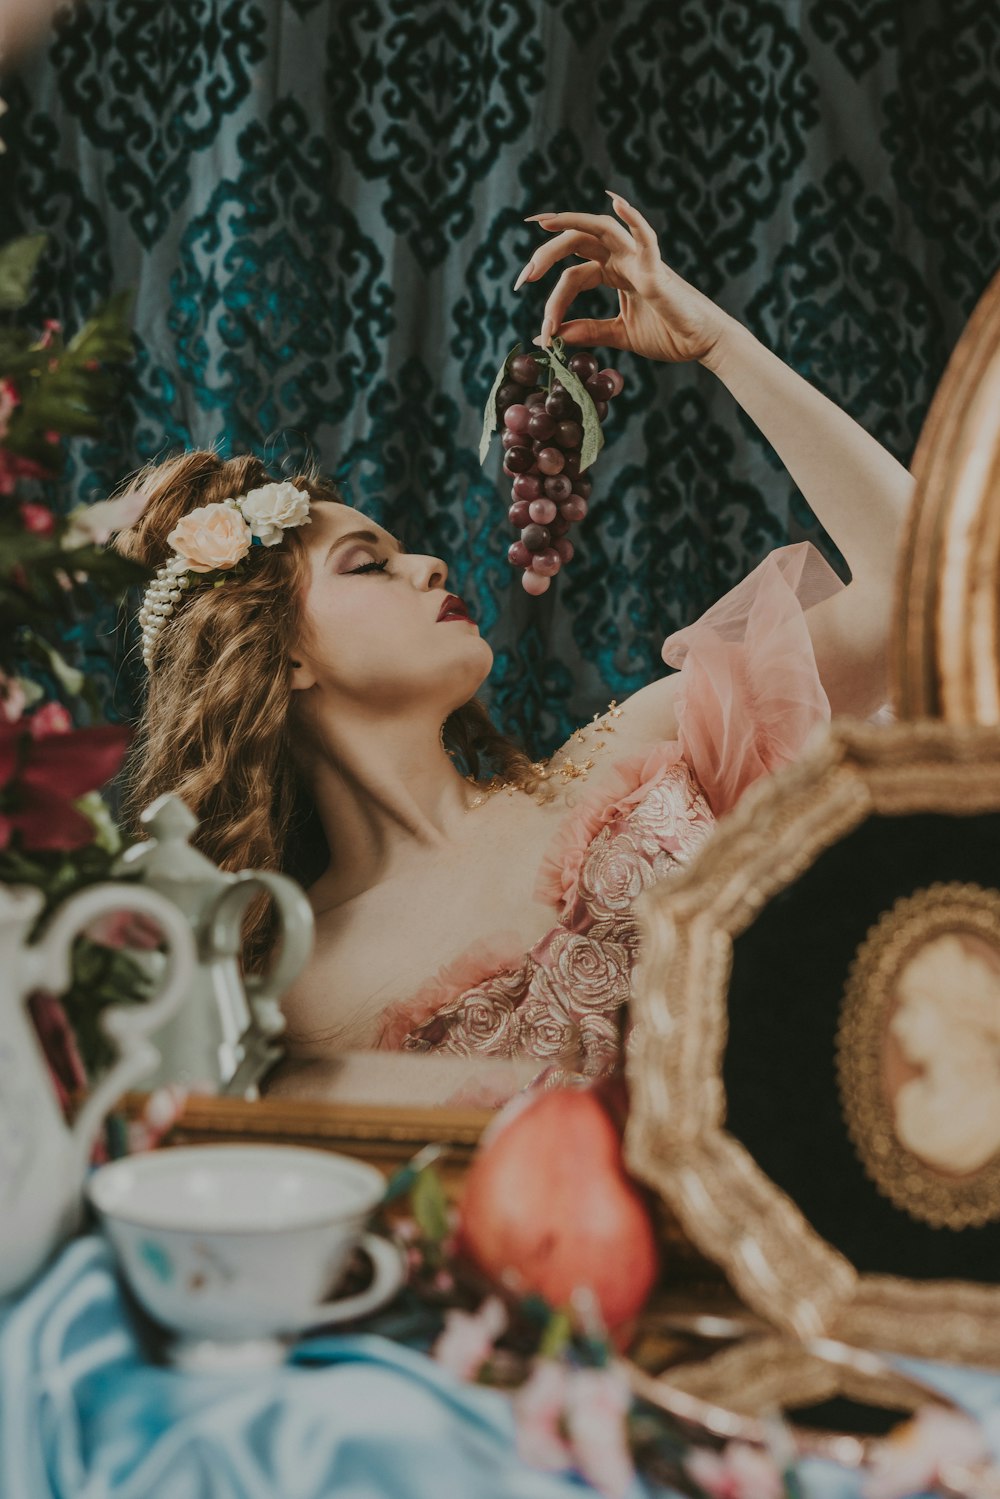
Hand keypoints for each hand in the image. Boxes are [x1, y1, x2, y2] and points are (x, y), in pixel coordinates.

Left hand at [515, 193, 733, 367]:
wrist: (701, 344)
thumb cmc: (667, 335)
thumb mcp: (618, 334)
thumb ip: (587, 331)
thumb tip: (552, 336)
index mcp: (614, 273)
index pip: (573, 275)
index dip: (552, 300)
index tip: (542, 331)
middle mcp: (623, 259)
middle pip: (577, 243)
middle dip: (545, 257)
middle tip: (521, 279)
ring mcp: (640, 259)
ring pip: (601, 229)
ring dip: (570, 223)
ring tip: (541, 224)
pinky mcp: (658, 270)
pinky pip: (646, 238)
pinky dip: (633, 218)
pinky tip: (616, 202)